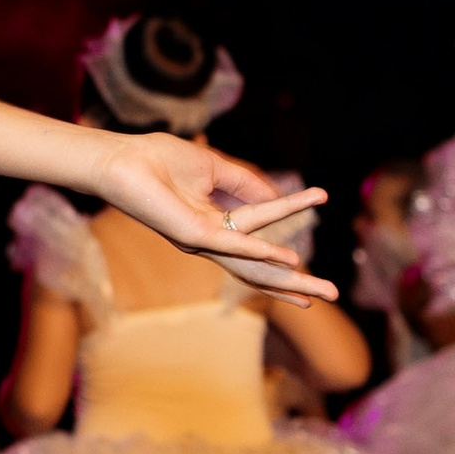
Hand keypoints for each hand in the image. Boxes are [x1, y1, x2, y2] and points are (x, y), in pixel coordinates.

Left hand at [90, 134, 335, 304]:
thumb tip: (278, 196)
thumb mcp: (212, 167)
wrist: (121, 159)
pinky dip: (262, 252)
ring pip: (254, 266)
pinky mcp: (193, 235)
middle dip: (296, 283)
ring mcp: (202, 241)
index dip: (291, 214)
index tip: (324, 197)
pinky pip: (234, 246)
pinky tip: (290, 260)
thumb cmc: (157, 160)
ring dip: (291, 279)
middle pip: (259, 269)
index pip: (261, 232)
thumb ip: (245, 183)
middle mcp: (210, 240)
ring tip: (325, 289)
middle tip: (333, 294)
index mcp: (213, 225)